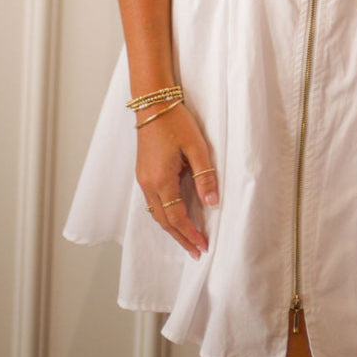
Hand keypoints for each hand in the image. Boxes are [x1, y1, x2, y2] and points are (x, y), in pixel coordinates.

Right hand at [136, 102, 218, 257]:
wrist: (152, 105)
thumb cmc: (175, 122)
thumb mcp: (197, 148)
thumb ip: (205, 176)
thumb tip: (213, 203)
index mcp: (161, 180)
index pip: (177, 217)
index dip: (190, 233)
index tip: (203, 246)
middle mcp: (148, 184)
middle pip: (164, 221)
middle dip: (181, 238)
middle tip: (197, 251)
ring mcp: (143, 179)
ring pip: (157, 213)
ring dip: (172, 228)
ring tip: (188, 239)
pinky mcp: (143, 173)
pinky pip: (153, 203)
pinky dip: (165, 215)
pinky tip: (175, 217)